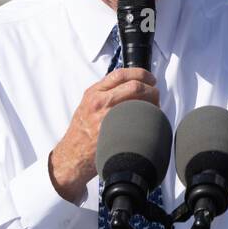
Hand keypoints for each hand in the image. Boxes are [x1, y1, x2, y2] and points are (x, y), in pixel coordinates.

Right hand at [48, 67, 157, 202]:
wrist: (72, 155)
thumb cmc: (80, 132)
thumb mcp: (87, 105)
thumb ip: (104, 93)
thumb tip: (128, 86)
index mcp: (94, 93)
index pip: (121, 74)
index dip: (141, 73)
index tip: (150, 78)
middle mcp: (100, 102)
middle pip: (134, 86)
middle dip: (151, 89)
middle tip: (155, 95)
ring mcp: (108, 117)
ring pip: (139, 103)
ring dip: (152, 105)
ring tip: (154, 109)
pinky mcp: (115, 132)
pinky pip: (138, 121)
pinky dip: (148, 120)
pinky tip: (149, 123)